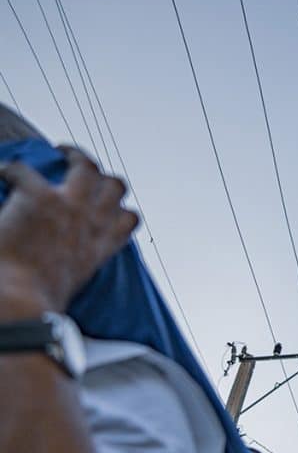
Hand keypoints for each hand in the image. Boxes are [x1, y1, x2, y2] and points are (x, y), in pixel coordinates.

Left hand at [0, 146, 137, 315]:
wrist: (21, 300)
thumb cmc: (41, 300)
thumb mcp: (75, 282)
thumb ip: (80, 263)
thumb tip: (70, 263)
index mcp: (103, 246)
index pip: (129, 220)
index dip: (119, 208)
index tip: (105, 206)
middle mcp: (94, 222)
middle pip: (115, 185)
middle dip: (101, 175)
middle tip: (83, 169)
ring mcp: (69, 205)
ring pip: (86, 165)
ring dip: (74, 154)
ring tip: (59, 152)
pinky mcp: (38, 197)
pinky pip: (24, 170)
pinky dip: (12, 170)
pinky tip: (4, 172)